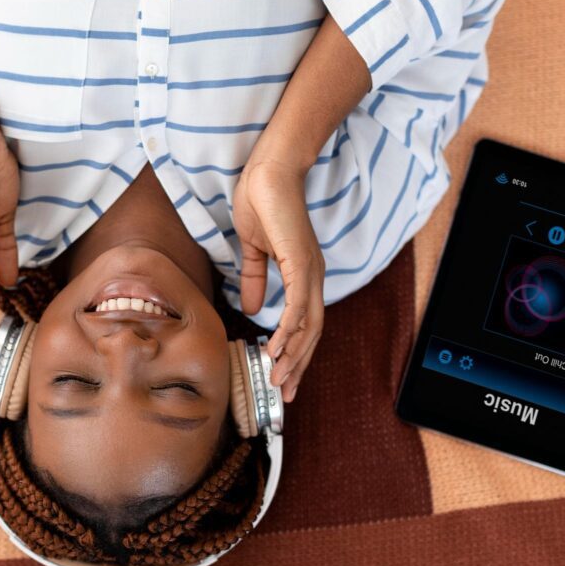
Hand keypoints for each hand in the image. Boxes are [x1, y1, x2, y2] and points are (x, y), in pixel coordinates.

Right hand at [231, 154, 324, 401]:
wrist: (269, 171)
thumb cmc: (262, 203)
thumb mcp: (254, 250)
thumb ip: (255, 278)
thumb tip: (251, 308)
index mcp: (304, 275)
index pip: (304, 323)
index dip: (295, 352)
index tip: (283, 377)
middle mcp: (313, 277)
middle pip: (311, 333)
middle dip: (298, 365)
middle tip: (284, 394)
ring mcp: (310, 271)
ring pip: (307, 326)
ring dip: (293, 356)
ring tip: (278, 380)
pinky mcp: (300, 262)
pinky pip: (298, 306)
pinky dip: (289, 331)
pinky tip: (277, 348)